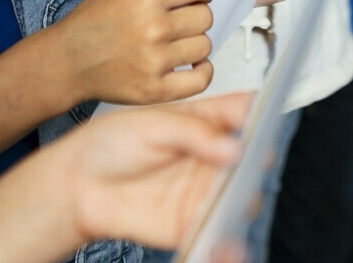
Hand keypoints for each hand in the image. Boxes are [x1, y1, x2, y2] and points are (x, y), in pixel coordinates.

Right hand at [56, 0, 214, 104]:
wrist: (67, 61)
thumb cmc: (92, 23)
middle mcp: (153, 28)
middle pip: (205, 16)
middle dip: (197, 14)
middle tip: (182, 19)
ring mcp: (155, 61)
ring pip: (205, 46)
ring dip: (195, 42)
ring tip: (177, 42)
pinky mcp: (156, 90)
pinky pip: (201, 79)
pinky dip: (202, 70)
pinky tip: (190, 63)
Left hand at [68, 93, 252, 251]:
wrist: (79, 184)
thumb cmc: (111, 143)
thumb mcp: (151, 124)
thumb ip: (193, 132)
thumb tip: (233, 146)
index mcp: (204, 121)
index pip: (244, 111)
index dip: (263, 110)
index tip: (273, 115)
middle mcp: (210, 156)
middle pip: (252, 156)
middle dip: (261, 158)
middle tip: (256, 160)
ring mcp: (204, 190)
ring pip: (242, 195)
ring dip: (247, 199)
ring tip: (239, 197)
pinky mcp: (192, 223)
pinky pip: (219, 234)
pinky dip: (230, 242)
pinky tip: (229, 242)